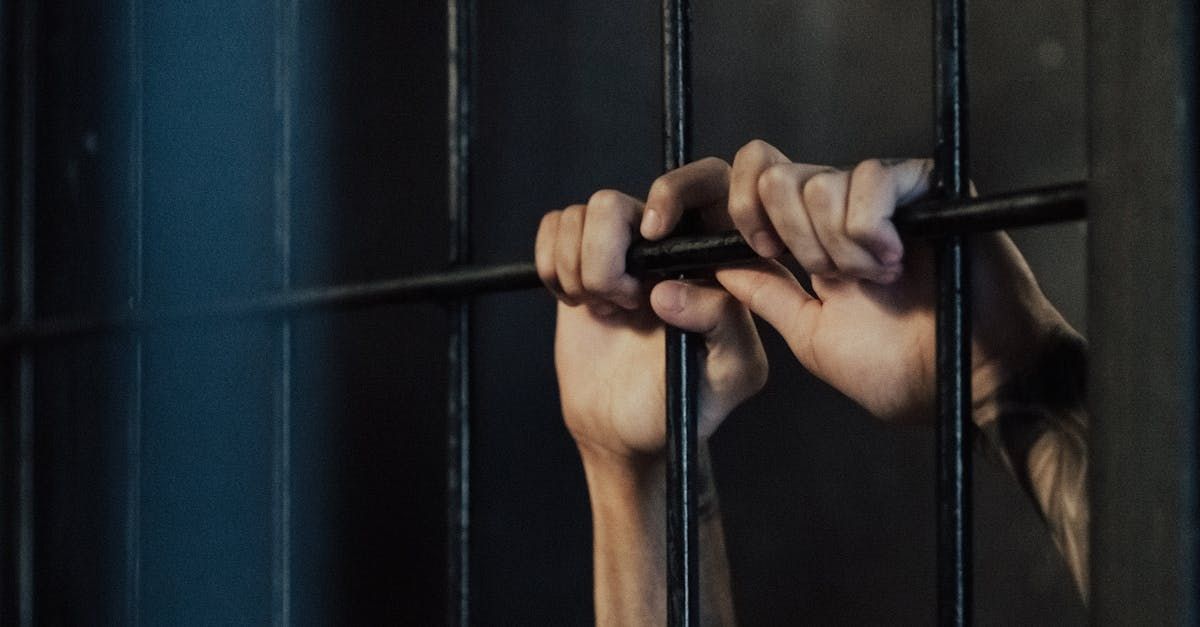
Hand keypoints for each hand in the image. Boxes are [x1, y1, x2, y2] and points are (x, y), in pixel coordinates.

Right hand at [535, 158, 767, 463]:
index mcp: (715, 255)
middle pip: (617, 201)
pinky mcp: (578, 258)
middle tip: (626, 303)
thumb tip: (669, 290)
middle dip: (607, 256)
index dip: (672, 193)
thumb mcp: (729, 375)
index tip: (652, 236)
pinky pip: (553, 226)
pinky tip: (579, 301)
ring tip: (607, 309)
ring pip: (580, 214)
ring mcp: (619, 246)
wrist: (625, 431)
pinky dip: (554, 266)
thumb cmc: (686, 404)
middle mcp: (667, 241)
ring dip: (581, 270)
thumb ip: (723, 326)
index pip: (707, 181)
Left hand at [640, 140, 1071, 424]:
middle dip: (790, 236)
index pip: (754, 183)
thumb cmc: (903, 370)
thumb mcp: (811, 334)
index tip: (761, 252)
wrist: (970, 383)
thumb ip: (765, 295)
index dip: (742, 210)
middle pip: (775, 175)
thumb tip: (714, 264)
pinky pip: (871, 179)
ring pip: (818, 183)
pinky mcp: (926, 185)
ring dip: (837, 246)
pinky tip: (896, 261)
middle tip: (830, 278)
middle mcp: (841, 207)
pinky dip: (869, 229)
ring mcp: (884, 193)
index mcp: (808, 239)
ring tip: (877, 279)